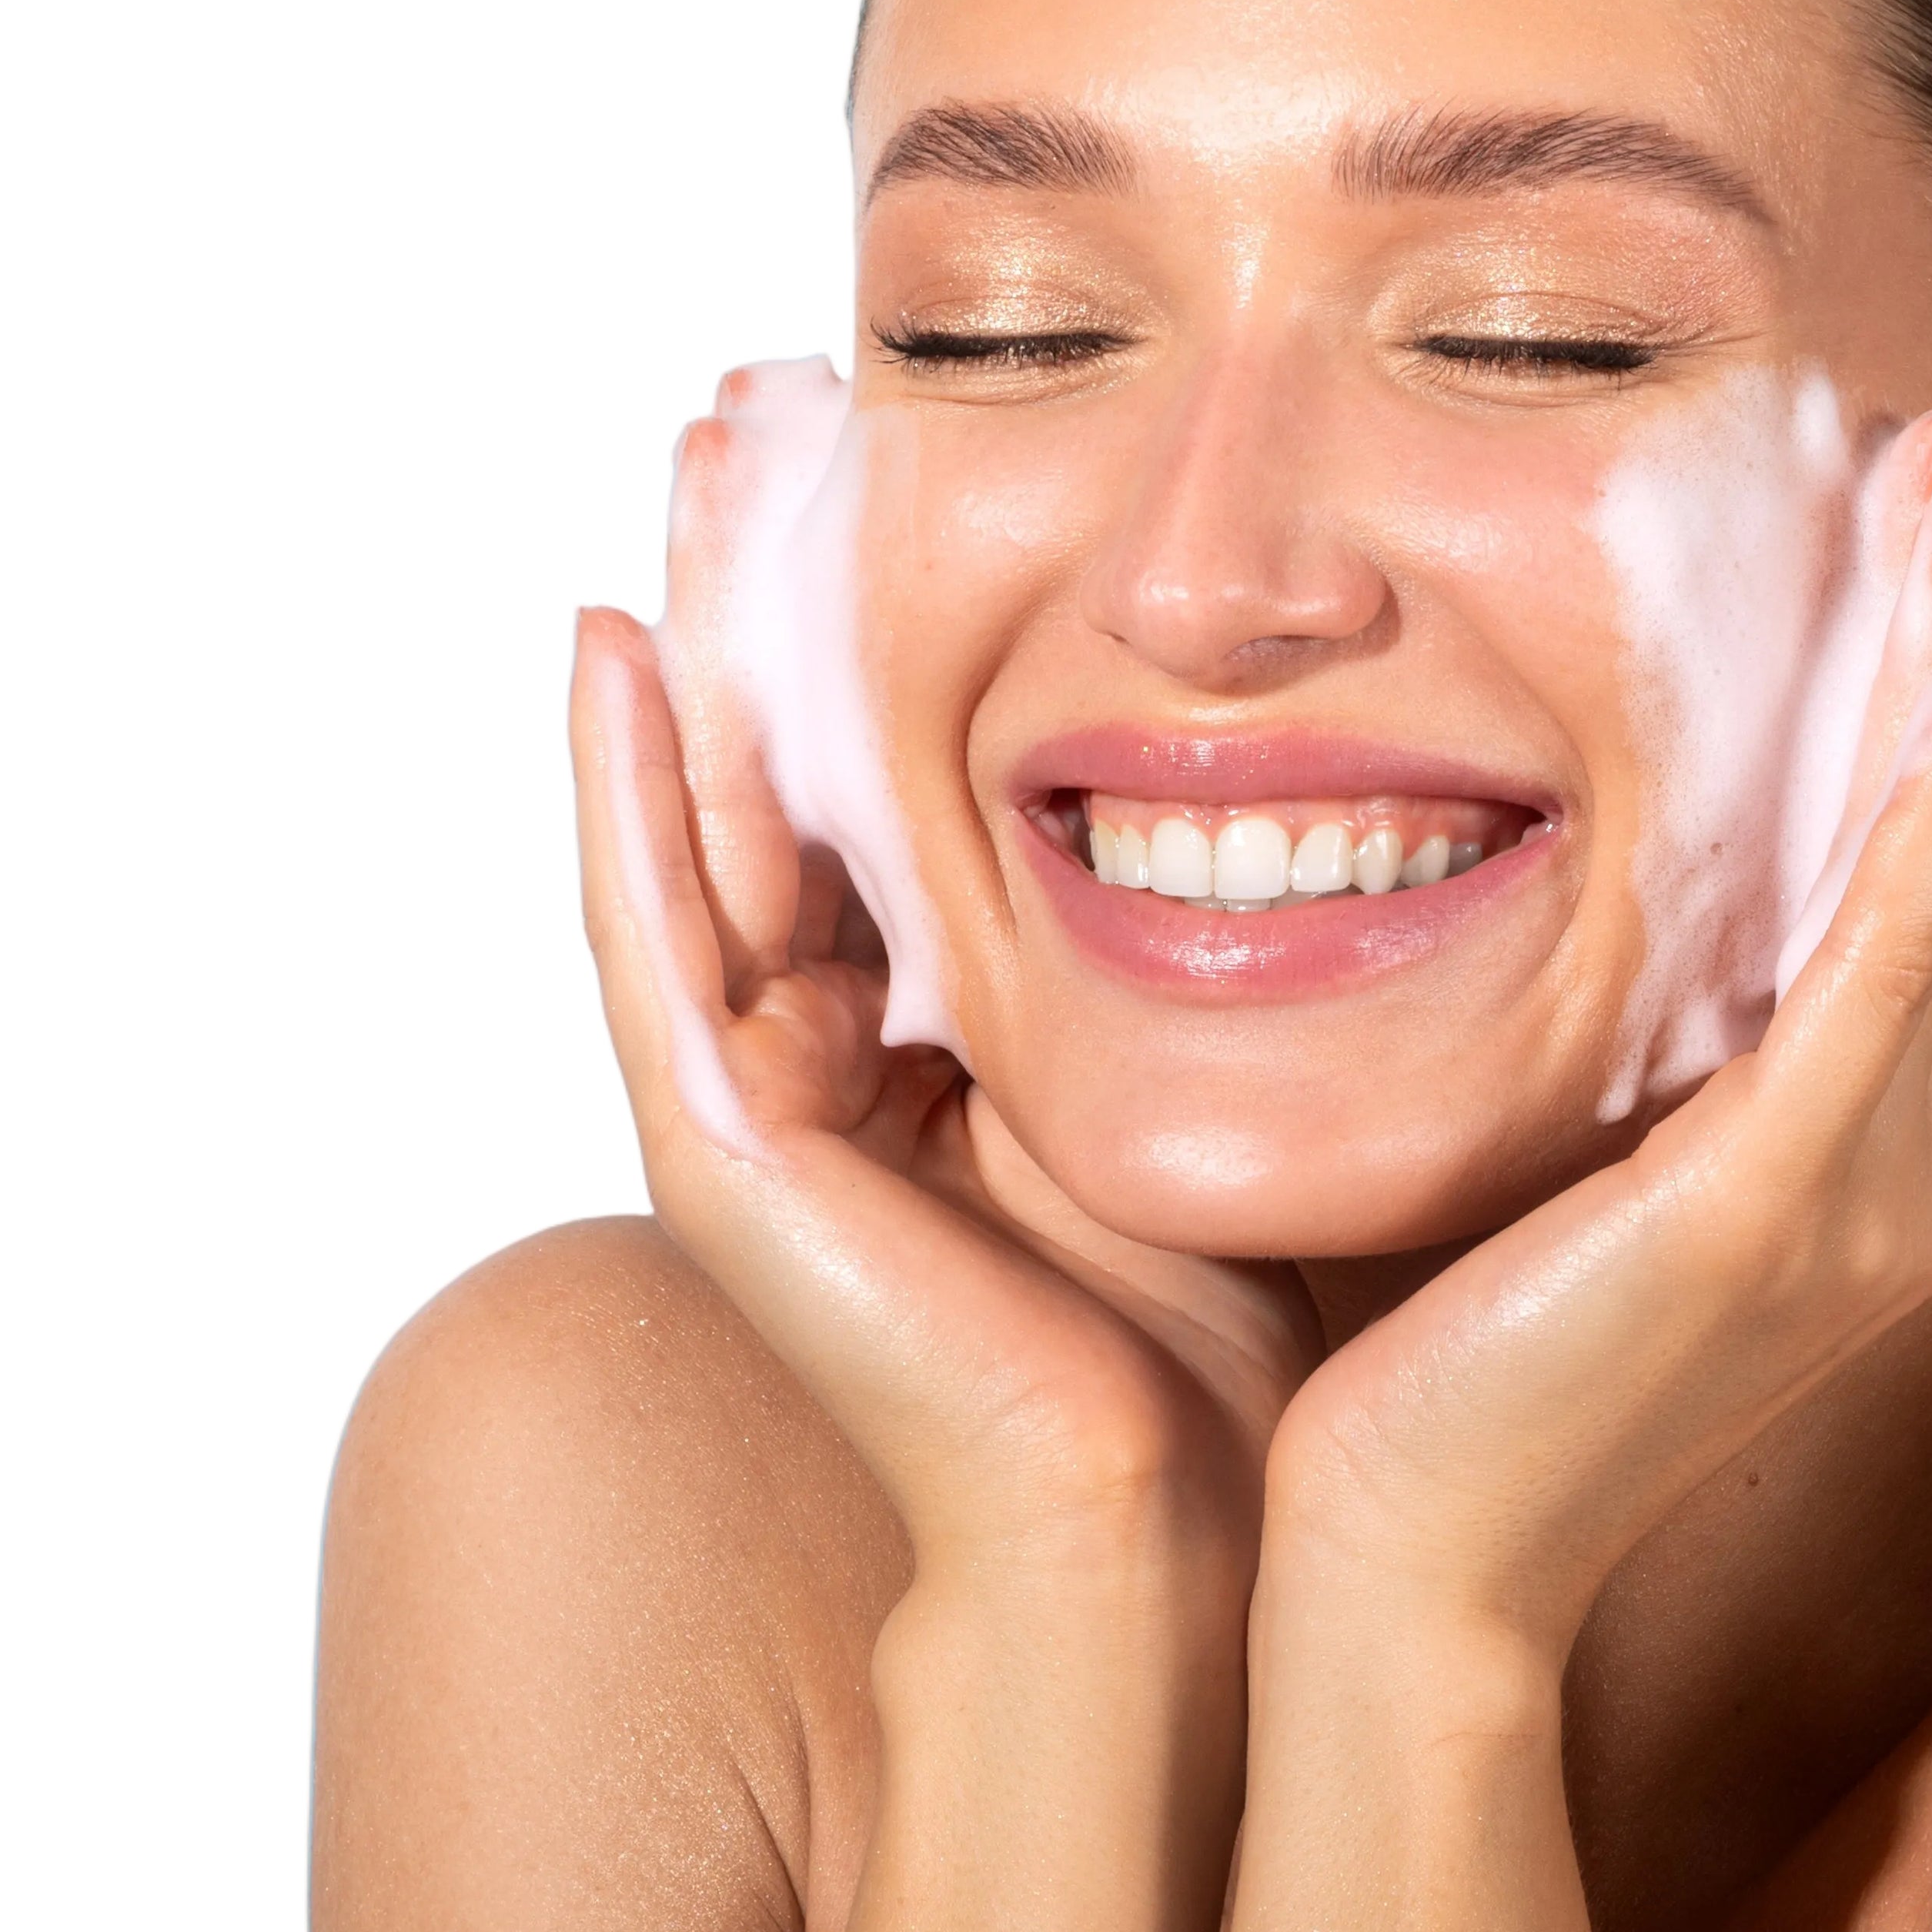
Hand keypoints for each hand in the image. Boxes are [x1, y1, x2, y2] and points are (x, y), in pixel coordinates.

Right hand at [572, 371, 1314, 1592]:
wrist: (1188, 1533)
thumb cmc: (1238, 1330)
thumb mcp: (1222, 1070)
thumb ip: (1217, 941)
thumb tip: (1329, 782)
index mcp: (933, 1042)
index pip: (886, 785)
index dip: (879, 618)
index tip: (901, 444)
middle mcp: (824, 1059)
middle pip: (772, 772)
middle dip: (764, 587)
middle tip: (757, 399)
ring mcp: (754, 1105)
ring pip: (693, 818)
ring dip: (680, 633)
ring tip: (685, 457)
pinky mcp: (721, 1152)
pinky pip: (643, 935)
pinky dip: (617, 790)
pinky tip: (603, 646)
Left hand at [1256, 411, 1931, 1652]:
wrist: (1403, 1564)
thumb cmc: (1459, 1368)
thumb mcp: (1615, 1173)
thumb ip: (1723, 1058)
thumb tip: (1857, 929)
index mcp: (1869, 1172)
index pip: (1917, 881)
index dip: (1930, 692)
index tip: (1927, 528)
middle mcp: (1905, 1185)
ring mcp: (1860, 1205)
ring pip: (1927, 877)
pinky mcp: (1774, 1212)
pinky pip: (1873, 987)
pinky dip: (1915, 836)